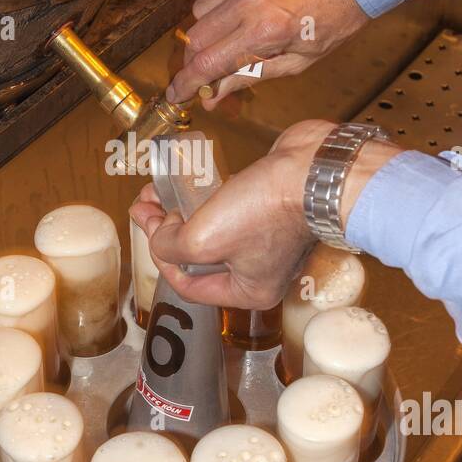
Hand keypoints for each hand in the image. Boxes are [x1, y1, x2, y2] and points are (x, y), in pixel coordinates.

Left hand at [130, 121, 400, 309]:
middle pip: (198, 258)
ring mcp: (265, 238)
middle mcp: (258, 269)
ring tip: (160, 190)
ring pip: (210, 230)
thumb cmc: (265, 211)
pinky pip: (227, 208)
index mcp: (248, 290)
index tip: (148, 228)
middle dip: (167, 232)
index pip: (188, 286)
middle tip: (147, 207)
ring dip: (182, 212)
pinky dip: (205, 197)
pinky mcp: (267, 208)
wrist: (315, 170)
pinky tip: (189, 181)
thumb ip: (169, 246)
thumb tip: (158, 236)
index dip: (161, 258)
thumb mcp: (202, 239)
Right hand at [166, 0, 366, 106]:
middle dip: (199, 57)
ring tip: (238, 27)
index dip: (186, 83)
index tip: (176, 94)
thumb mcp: (299, 61)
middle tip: (213, 64)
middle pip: (195, 37)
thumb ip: (251, 76)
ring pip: (200, 8)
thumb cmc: (335, 18)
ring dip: (210, 25)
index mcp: (263, 30)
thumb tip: (212, 97)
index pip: (206, 63)